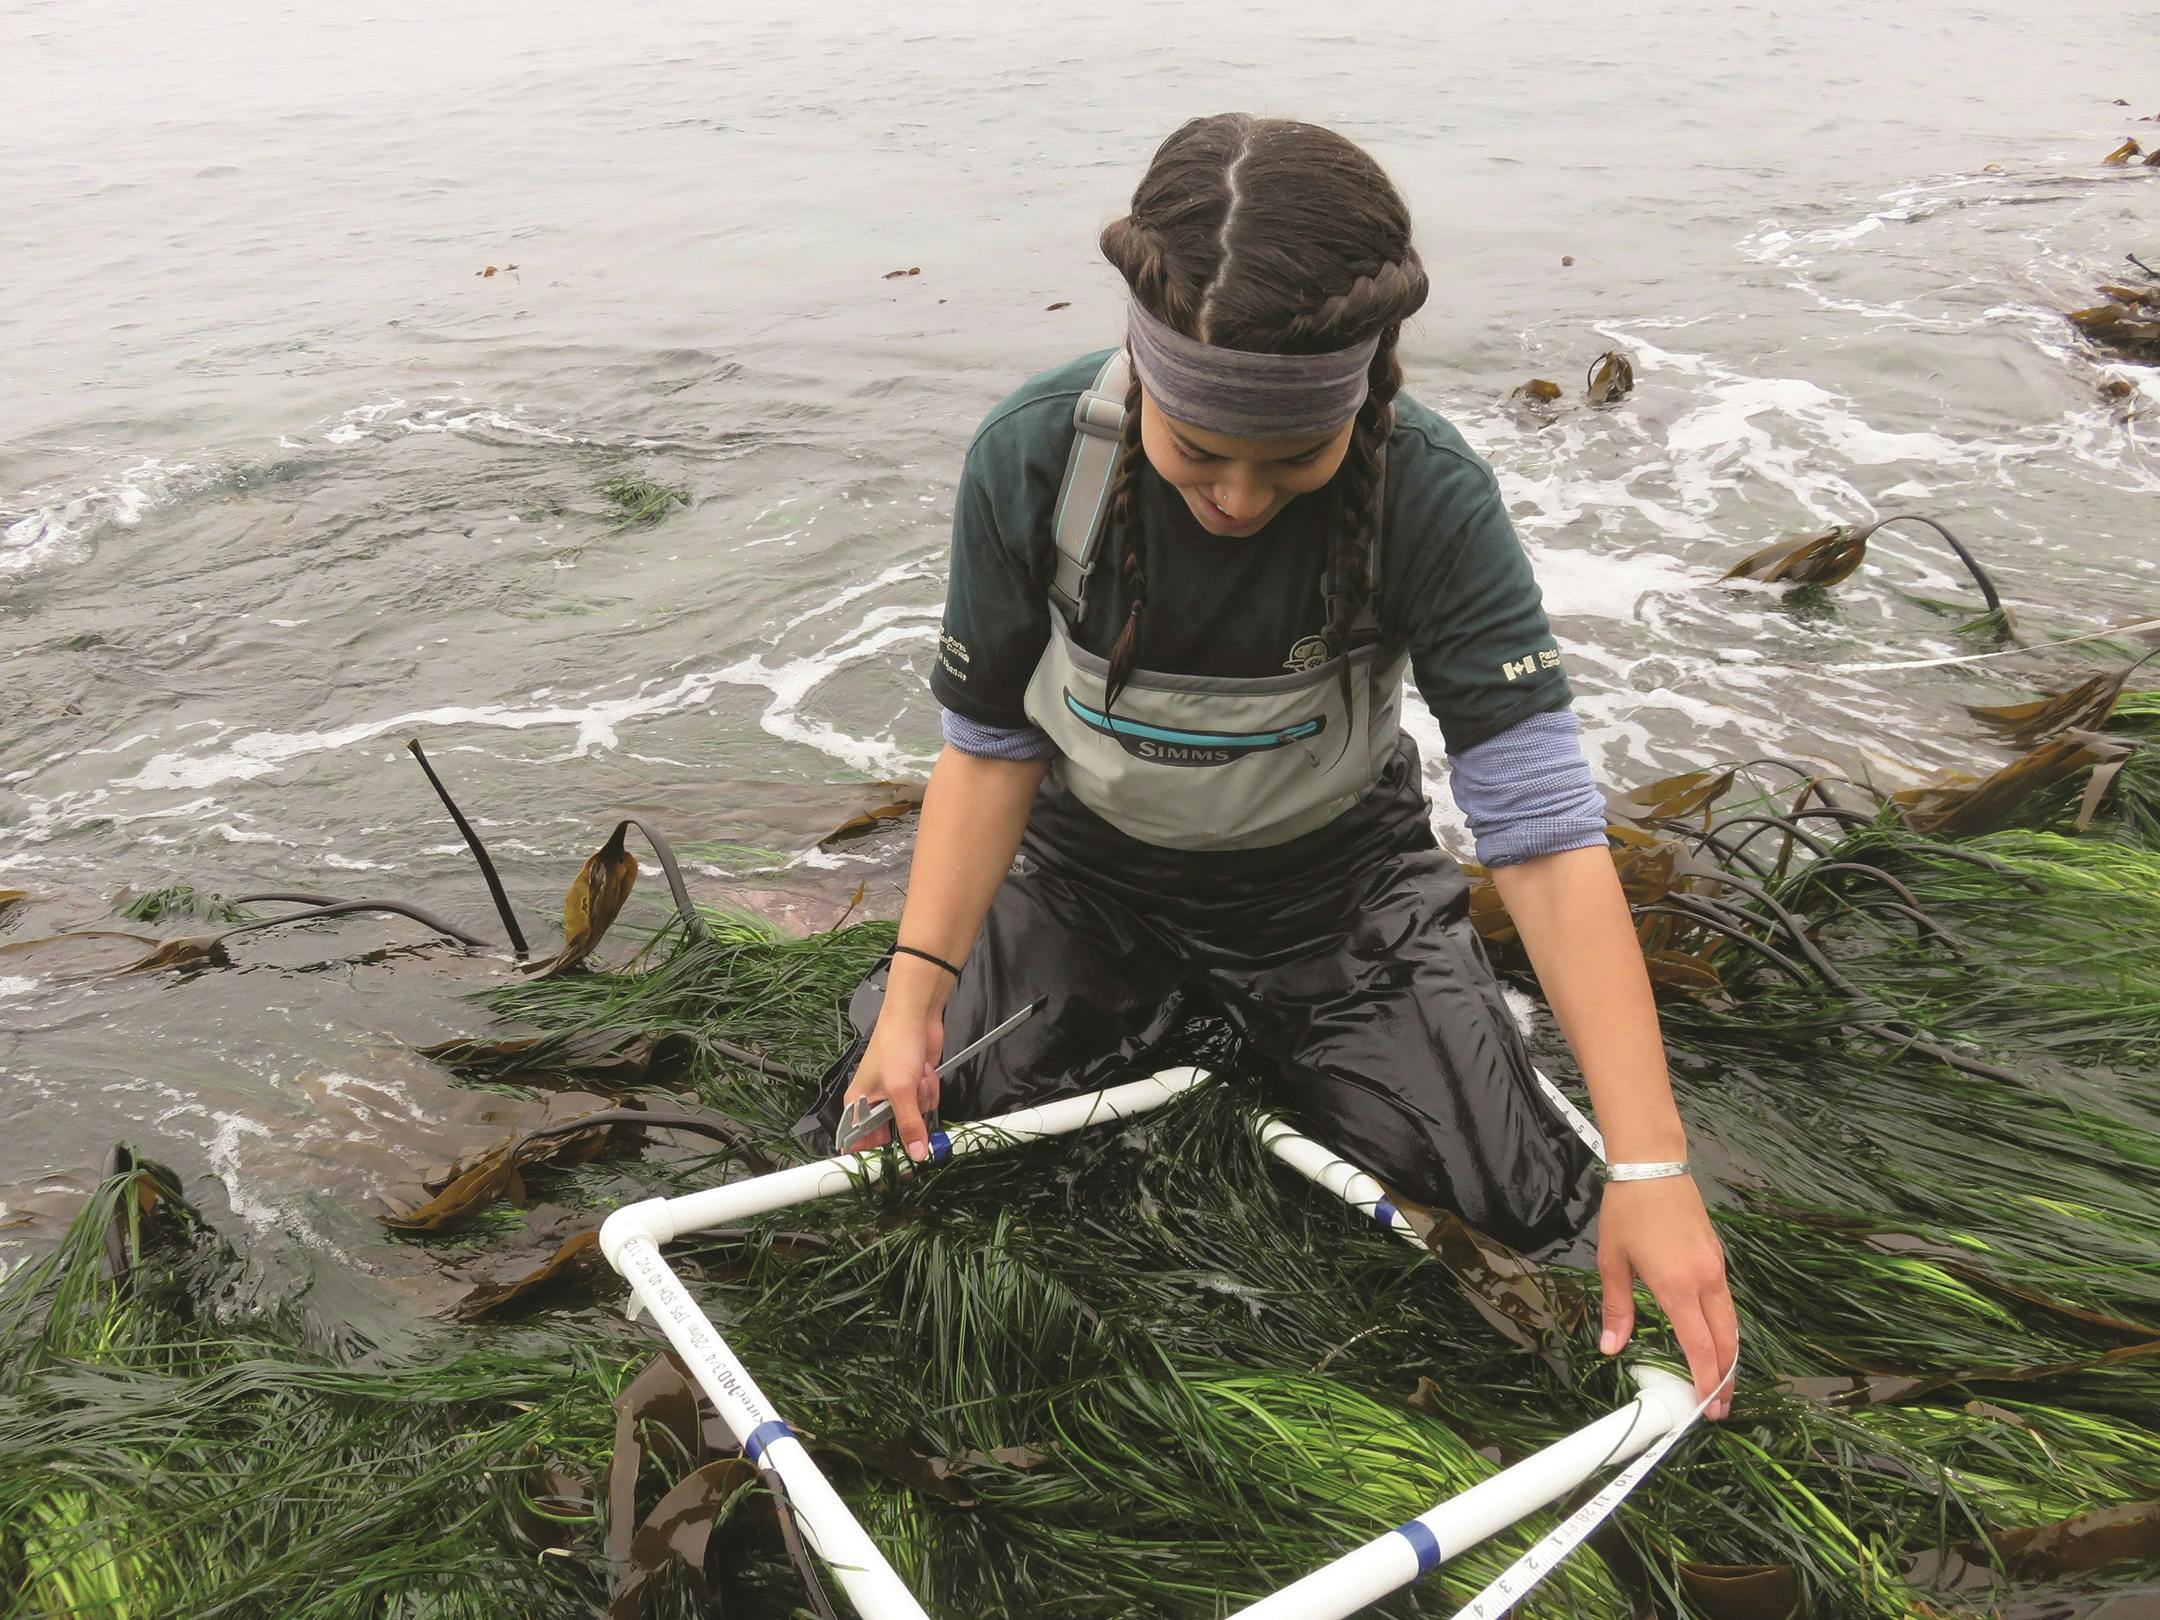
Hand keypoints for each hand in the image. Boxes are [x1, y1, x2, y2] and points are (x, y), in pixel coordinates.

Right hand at [839, 1010, 942, 1161]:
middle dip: (907, 1130)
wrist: (916, 1015)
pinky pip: (926, 1105)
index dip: (870, 1162)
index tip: (886, 1177)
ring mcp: (897, 1096)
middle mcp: (874, 1104)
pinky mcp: (915, 1088)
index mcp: (857, 1104)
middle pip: (890, 1137)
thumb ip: (908, 1125)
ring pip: (914, 1120)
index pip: (856, 1144)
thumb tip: (916, 1155)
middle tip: (918, 1136)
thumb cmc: (894, 1045)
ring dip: (922, 1101)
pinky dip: (929, 1091)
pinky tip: (925, 1073)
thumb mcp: (900, 1090)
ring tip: (918, 1079)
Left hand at [1596, 1174, 1736, 1417]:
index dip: (1705, 1379)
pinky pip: (1726, 1302)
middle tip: (1720, 1407)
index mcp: (1678, 1286)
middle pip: (1726, 1340)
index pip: (1700, 1346)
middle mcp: (1705, 1281)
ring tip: (1721, 1381)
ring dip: (1729, 1354)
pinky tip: (1715, 1339)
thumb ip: (1617, 1308)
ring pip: (1731, 1322)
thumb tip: (1611, 1348)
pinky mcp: (1717, 1256)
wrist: (1653, 1166)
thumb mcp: (1612, 1261)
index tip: (1707, 1406)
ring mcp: (1716, 1268)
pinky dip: (1725, 1328)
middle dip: (1725, 1376)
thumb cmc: (1627, 1211)